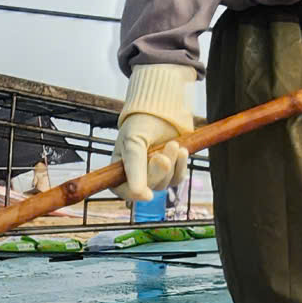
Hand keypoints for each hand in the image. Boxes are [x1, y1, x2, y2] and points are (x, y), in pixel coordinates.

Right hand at [114, 63, 196, 201]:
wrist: (163, 107)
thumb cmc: (142, 121)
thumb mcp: (134, 142)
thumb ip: (134, 167)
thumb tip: (141, 195)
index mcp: (119, 167)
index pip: (123, 190)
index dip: (134, 194)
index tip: (148, 194)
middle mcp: (136, 175)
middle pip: (148, 187)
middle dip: (157, 172)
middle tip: (162, 155)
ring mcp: (155, 174)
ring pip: (165, 184)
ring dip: (171, 165)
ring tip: (173, 144)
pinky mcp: (171, 171)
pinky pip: (178, 178)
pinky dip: (181, 165)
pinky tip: (182, 150)